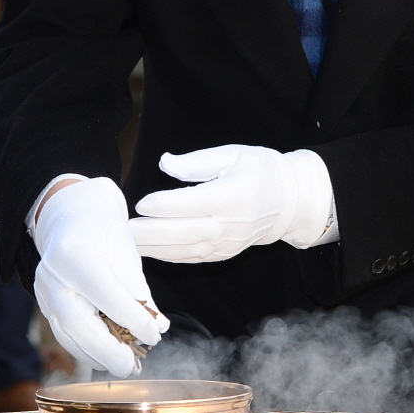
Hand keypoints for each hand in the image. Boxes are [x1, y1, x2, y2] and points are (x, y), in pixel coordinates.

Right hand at [31, 176, 168, 376]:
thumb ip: (139, 290)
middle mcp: (52, 275)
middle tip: (131, 366)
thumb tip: (157, 327)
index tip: (154, 335)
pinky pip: (63, 334)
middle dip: (107, 350)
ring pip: (67, 334)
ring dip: (97, 355)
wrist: (70, 216)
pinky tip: (106, 357)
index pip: (106, 293)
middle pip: (76, 322)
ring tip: (125, 365)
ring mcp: (42, 291)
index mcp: (75, 253)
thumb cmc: (103, 231)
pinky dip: (86, 349)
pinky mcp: (43, 304)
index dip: (132, 318)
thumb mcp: (125, 252)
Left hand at [129, 145, 335, 262]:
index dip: (167, 204)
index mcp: (235, 194)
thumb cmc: (260, 171)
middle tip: (122, 229)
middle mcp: (231, 223)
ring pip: (186, 249)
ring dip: (154, 248)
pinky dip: (168, 257)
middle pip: (186, 232)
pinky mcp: (224, 253)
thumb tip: (166, 164)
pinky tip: (148, 252)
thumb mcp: (233, 154)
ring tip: (126, 243)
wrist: (290, 203)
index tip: (141, 203)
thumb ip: (197, 161)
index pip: (196, 203)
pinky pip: (192, 258)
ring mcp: (228, 242)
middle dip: (152, 233)